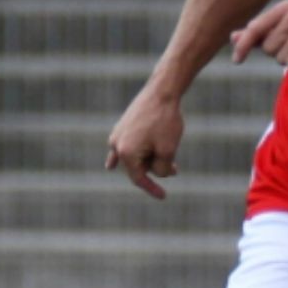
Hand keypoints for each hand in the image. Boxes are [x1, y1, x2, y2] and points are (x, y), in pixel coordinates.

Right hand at [106, 84, 183, 199]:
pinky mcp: (122, 126)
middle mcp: (117, 145)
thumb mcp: (168, 150)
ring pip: (135, 156)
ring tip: (165, 151)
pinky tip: (111, 165)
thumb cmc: (166, 120)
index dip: (152, 188)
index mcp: (126, 153)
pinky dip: (121, 156)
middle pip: (138, 167)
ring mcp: (117, 135)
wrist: (162, 91)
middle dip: (156, 169)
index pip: (139, 179)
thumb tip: (159, 174)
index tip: (164, 197)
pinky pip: (121, 147)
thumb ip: (162, 169)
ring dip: (150, 159)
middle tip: (176, 166)